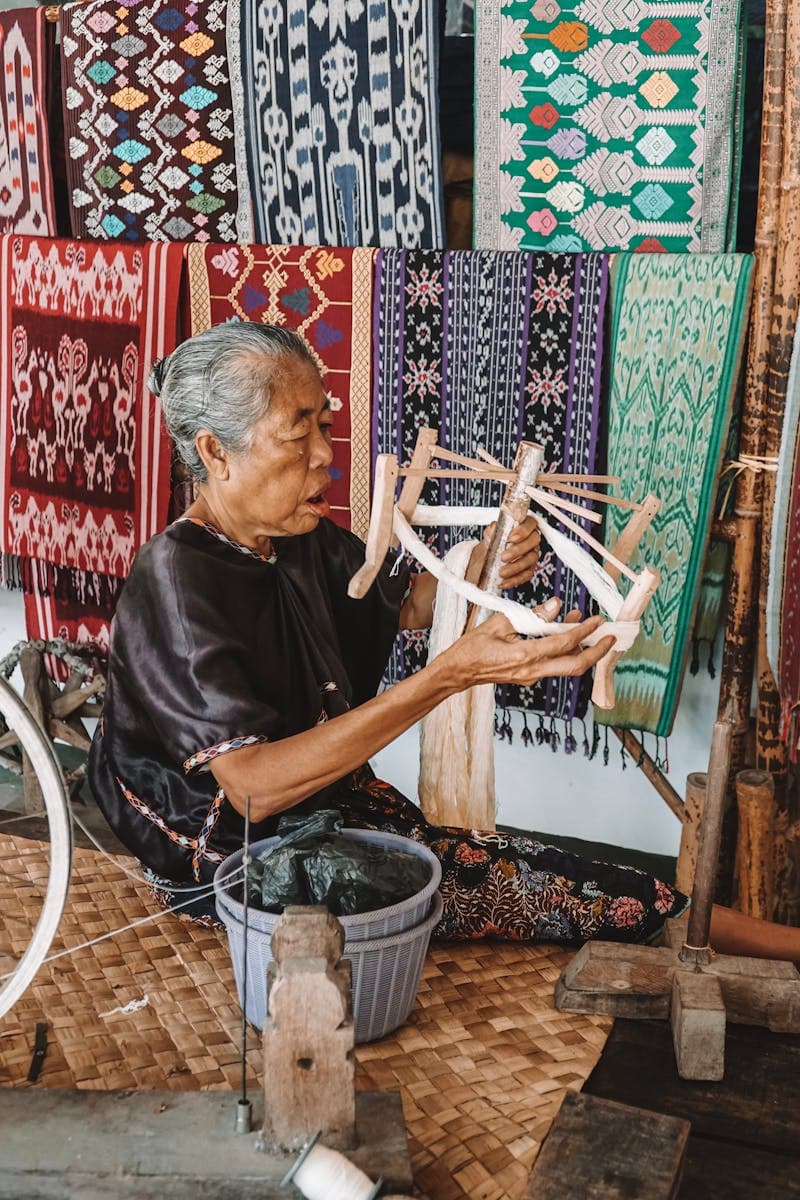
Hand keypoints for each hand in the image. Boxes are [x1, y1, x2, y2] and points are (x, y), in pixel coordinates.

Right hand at [442, 599, 615, 689]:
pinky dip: (566, 651)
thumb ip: (531, 616)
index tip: (596, 619)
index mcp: (524, 656)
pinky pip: (555, 665)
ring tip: (588, 627)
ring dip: (582, 649)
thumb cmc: (472, 647)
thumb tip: (555, 605)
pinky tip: (566, 634)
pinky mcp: (529, 678)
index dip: (582, 631)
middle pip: (575, 666)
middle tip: (610, 636)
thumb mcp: (499, 623)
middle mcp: (532, 671)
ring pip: (567, 667)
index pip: (562, 644)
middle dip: (597, 652)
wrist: (457, 673)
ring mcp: (531, 677)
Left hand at [468, 516, 541, 590]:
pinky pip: (526, 575)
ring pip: (531, 560)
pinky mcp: (530, 569)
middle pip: (533, 542)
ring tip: (501, 572)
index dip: (523, 531)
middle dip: (518, 550)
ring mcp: (533, 554)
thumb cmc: (494, 540)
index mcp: (525, 526)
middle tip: (503, 557)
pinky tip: (504, 582)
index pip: (530, 524)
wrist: (489, 555)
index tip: (511, 538)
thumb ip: (493, 529)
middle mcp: (532, 539)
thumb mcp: (491, 533)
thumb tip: (494, 527)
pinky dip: (515, 580)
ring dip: (516, 567)